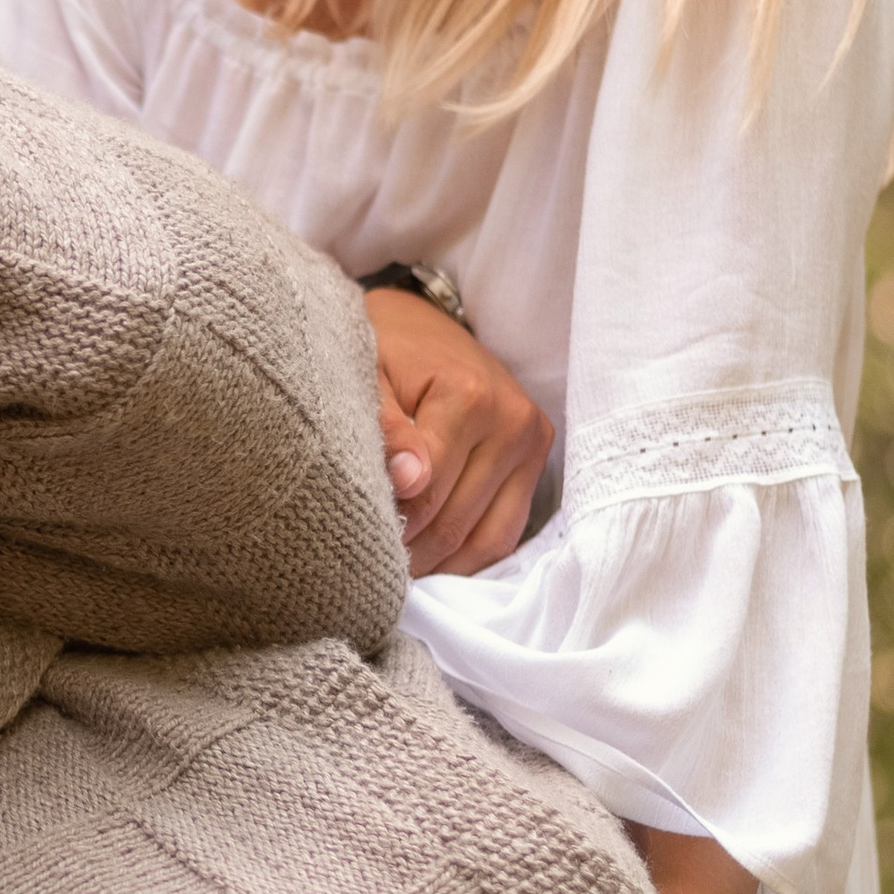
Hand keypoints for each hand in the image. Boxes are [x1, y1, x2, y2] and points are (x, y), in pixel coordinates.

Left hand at [362, 286, 552, 576]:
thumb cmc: (382, 349)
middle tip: (368, 567)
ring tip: (397, 571)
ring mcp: (531, 442)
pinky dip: (469, 557)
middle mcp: (513, 420)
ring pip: (487, 538)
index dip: (389, 528)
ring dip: (441, 564)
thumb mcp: (366, 377)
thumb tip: (407, 482)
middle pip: (457, 522)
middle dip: (411, 554)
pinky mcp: (537, 457)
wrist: (418, 322)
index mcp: (469, 397)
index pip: (428, 494)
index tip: (356, 540)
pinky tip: (432, 560)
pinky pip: (506, 531)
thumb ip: (383, 428)